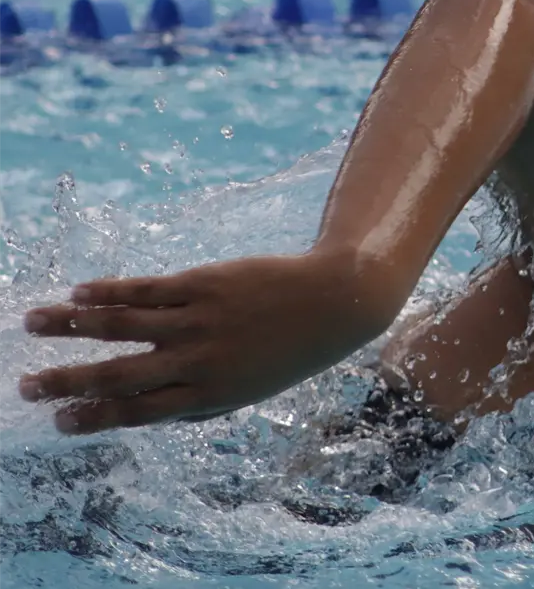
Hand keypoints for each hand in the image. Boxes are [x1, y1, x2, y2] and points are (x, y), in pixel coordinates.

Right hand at [18, 251, 392, 434]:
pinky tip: (77, 291)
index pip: (138, 411)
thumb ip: (200, 404)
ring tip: (32, 322)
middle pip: (119, 374)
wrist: (333, 303)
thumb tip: (148, 414)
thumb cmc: (288, 351)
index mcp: (209, 395)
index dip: (94, 416)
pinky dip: (106, 290)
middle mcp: (198, 360)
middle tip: (25, 386)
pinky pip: (144, 288)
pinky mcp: (203, 283)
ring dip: (69, 324)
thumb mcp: (249, 390)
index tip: (59, 419)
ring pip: (120, 323)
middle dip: (66, 381)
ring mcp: (198, 320)